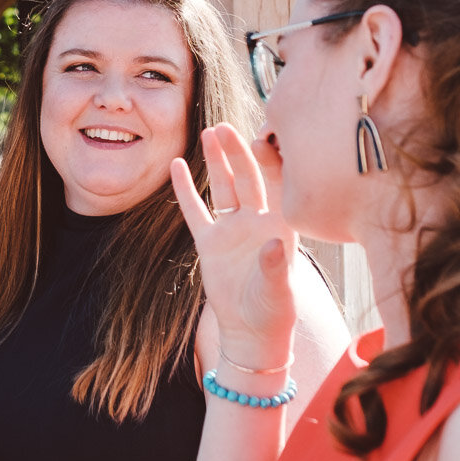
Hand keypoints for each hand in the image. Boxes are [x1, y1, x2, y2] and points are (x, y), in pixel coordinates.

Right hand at [170, 125, 298, 369]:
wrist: (252, 332)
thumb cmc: (273, 312)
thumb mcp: (278, 293)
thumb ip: (276, 267)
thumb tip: (276, 243)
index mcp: (281, 227)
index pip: (278, 186)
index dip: (270, 162)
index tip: (260, 139)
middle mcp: (258, 221)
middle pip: (248, 178)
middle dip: (238, 152)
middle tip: (226, 128)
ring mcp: (233, 229)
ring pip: (224, 187)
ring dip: (217, 161)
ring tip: (209, 133)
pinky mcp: (211, 241)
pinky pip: (196, 210)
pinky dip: (186, 189)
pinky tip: (178, 165)